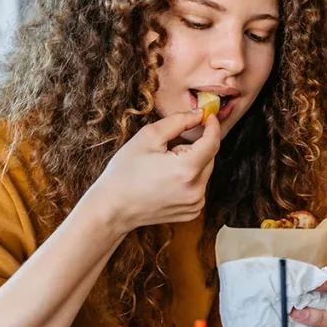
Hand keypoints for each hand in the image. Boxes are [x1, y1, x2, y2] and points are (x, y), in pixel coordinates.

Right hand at [90, 111, 220, 232]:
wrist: (113, 208)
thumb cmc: (125, 173)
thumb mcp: (149, 137)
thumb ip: (178, 121)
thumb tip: (199, 115)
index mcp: (187, 169)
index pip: (212, 142)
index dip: (212, 126)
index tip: (208, 116)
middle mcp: (196, 190)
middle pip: (209, 157)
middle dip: (194, 148)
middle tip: (167, 150)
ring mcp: (195, 204)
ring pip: (204, 172)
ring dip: (192, 164)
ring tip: (164, 169)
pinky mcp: (192, 212)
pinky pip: (198, 187)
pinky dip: (189, 180)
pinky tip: (167, 182)